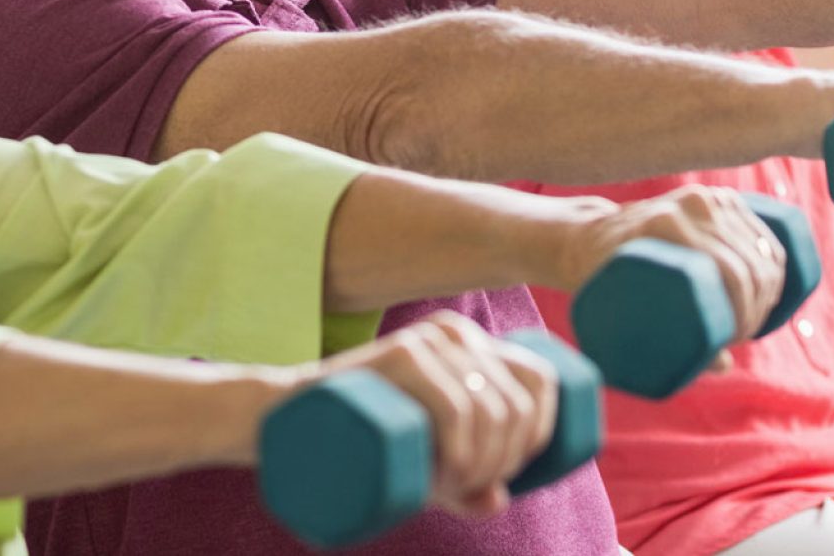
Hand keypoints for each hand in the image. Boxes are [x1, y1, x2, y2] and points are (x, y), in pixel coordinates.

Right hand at [316, 313, 558, 517]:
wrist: (292, 422)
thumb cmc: (364, 444)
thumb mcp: (422, 467)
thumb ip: (466, 483)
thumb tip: (500, 500)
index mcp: (476, 346)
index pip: (541, 381)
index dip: (540, 436)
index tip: (505, 475)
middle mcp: (458, 334)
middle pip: (517, 405)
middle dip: (504, 464)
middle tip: (465, 489)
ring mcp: (428, 340)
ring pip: (490, 411)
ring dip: (480, 467)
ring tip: (447, 488)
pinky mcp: (399, 352)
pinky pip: (456, 406)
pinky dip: (463, 453)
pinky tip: (446, 478)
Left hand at [549, 187, 785, 344]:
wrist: (586, 236)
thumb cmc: (598, 282)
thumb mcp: (618, 313)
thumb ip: (667, 346)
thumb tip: (723, 365)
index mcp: (666, 224)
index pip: (731, 272)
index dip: (746, 313)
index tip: (737, 338)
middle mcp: (689, 205)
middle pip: (749, 262)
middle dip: (758, 306)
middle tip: (742, 334)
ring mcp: (704, 197)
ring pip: (759, 246)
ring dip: (769, 287)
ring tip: (753, 318)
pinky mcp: (713, 198)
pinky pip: (758, 227)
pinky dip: (771, 257)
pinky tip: (773, 282)